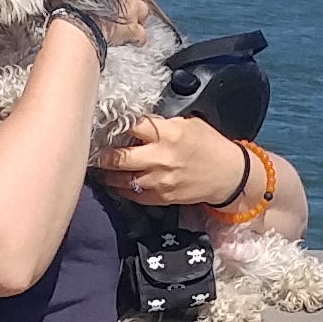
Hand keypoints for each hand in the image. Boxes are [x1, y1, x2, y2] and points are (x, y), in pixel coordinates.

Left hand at [96, 114, 248, 207]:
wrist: (229, 175)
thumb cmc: (210, 145)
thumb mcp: (188, 124)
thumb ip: (162, 124)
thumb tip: (137, 124)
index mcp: (167, 134)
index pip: (131, 126)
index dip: (115, 124)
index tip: (105, 124)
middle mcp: (160, 157)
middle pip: (119, 156)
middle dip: (103, 154)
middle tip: (93, 150)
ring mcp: (159, 180)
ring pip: (121, 179)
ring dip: (108, 174)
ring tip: (101, 167)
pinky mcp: (162, 197)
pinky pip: (133, 194)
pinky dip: (122, 188)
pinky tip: (116, 182)